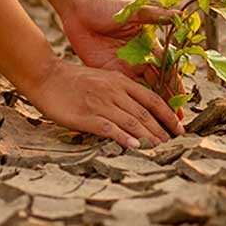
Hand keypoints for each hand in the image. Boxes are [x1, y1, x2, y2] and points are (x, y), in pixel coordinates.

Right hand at [27, 59, 184, 146]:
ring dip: (148, 137)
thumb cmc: (73, 80)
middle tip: (174, 145)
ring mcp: (101, 103)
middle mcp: (114, 91)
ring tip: (160, 149)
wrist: (46, 76)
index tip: (180, 129)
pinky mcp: (87, 115)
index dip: (169, 115)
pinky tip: (134, 147)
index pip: (152, 99)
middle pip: (145, 114)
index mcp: (120, 81)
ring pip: (132, 122)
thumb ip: (120, 91)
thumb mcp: (102, 78)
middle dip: (162, 131)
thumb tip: (138, 110)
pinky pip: (110, 128)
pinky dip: (124, 138)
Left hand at [61, 0, 187, 117]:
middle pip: (157, 84)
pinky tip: (135, 120)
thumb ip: (154, 15)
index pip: (166, 68)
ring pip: (141, 92)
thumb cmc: (106, 7)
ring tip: (160, 127)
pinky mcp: (108, 72)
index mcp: (148, 44)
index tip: (183, 99)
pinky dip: (129, 105)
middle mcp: (139, 58)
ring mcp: (124, 67)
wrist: (79, 10)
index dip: (175, 84)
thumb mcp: (131, 10)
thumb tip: (180, 15)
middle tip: (175, 123)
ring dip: (150, 109)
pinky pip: (122, 91)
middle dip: (167, 103)